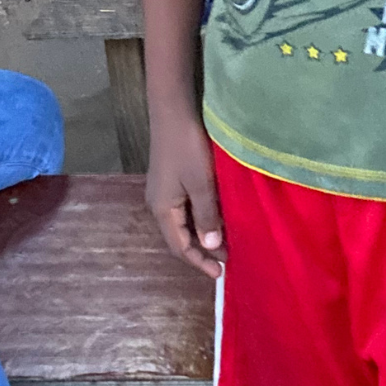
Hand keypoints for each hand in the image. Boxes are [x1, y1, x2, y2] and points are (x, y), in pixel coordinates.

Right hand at [145, 111, 225, 279]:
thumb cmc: (188, 148)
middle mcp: (158, 205)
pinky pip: (185, 209)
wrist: (173, 112)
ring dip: (202, 235)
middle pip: (179, 237)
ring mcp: (163, 192)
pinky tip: (216, 218)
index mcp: (162, 210)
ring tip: (226, 243)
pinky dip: (200, 219)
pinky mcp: (171, 180)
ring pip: (183, 223)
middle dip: (202, 251)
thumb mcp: (201, 184)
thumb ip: (206, 215)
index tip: (220, 274)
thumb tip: (212, 245)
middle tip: (227, 260)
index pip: (180, 247)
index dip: (199, 262)